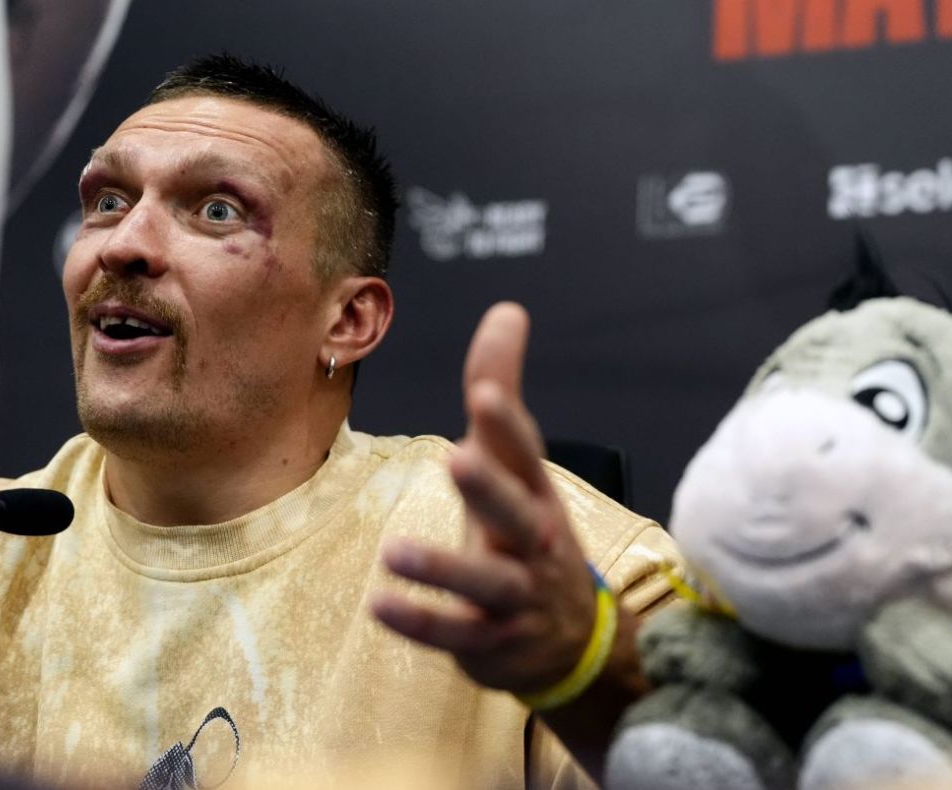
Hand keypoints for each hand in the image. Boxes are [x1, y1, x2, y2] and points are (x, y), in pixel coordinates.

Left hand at [372, 302, 598, 693]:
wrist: (572, 639)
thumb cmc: (529, 533)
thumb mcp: (517, 465)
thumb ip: (502, 390)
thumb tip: (506, 310)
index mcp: (535, 491)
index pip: (525, 453)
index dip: (507, 426)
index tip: (484, 395)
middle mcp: (534, 540)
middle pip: (516, 513)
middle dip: (490, 488)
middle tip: (456, 459)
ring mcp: (518, 595)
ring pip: (486, 582)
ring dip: (443, 568)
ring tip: (394, 553)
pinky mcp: (493, 640)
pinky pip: (457, 634)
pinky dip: (421, 623)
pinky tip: (379, 605)